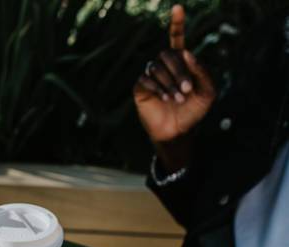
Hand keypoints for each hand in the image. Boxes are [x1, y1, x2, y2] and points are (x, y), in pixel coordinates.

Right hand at [134, 5, 215, 167]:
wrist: (178, 132)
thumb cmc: (193, 113)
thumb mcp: (207, 92)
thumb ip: (202, 71)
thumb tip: (186, 53)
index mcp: (181, 63)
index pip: (177, 39)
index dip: (176, 24)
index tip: (177, 8)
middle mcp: (164, 66)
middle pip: (168, 54)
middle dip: (179, 71)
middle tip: (187, 91)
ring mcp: (151, 76)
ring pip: (157, 67)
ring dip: (170, 83)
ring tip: (177, 99)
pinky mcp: (140, 88)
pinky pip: (146, 79)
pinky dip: (158, 88)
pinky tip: (165, 99)